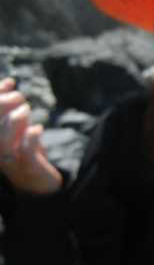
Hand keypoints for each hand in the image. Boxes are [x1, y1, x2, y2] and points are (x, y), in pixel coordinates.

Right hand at [0, 77, 61, 192]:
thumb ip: (11, 108)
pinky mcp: (30, 168)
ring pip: (3, 140)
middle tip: (19, 97)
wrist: (38, 182)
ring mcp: (11, 161)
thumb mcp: (17, 127)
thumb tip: (9, 82)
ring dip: (15, 120)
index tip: (9, 82)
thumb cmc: (25, 150)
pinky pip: (25, 152)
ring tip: (27, 110)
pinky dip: (31, 137)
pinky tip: (38, 128)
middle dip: (3, 105)